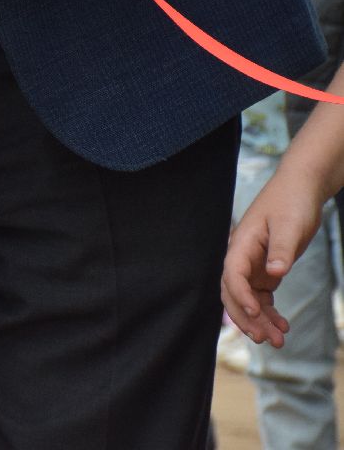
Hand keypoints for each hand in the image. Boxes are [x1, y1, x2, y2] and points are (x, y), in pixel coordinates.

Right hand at [222, 170, 325, 347]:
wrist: (300, 190)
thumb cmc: (292, 203)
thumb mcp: (290, 225)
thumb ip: (282, 249)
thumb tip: (275, 273)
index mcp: (242, 244)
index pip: (232, 274)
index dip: (240, 295)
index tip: (256, 312)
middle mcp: (242, 257)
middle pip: (234, 293)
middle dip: (248, 318)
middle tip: (267, 340)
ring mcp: (253, 265)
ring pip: (248, 300)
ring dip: (259, 321)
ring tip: (279, 341)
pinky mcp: (265, 270)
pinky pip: (262, 298)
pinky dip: (269, 314)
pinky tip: (283, 326)